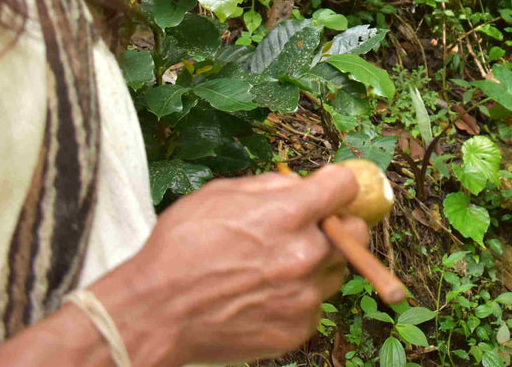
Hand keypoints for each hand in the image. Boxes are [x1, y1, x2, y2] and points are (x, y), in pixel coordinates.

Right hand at [97, 164, 368, 365]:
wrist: (156, 313)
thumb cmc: (180, 248)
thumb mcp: (219, 194)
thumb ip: (270, 186)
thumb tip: (303, 183)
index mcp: (288, 214)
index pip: (346, 187)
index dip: (336, 186)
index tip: (328, 191)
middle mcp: (305, 255)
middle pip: (355, 232)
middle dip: (337, 226)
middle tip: (308, 230)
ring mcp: (304, 296)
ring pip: (336, 271)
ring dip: (317, 265)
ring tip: (274, 267)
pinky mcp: (297, 328)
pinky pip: (314, 306)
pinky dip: (297, 299)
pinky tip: (263, 296)